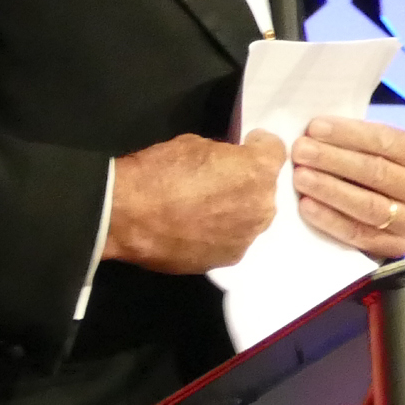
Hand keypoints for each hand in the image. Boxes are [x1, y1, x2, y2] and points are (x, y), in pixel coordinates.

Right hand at [104, 131, 286, 272]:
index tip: (245, 145)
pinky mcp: (228, 259)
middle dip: (248, 182)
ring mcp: (246, 238)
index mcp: (258, 171)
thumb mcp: (196, 144)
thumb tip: (227, 164)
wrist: (128, 215)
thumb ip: (223, 156)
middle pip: (265, 189)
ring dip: (236, 210)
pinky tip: (196, 227)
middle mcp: (262, 207)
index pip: (275, 151)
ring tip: (205, 208)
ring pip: (250, 218)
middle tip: (220, 180)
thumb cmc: (160, 171)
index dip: (258, 145)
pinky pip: (232, 240)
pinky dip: (220, 233)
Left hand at [291, 117, 404, 261]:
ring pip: (368, 205)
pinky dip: (330, 220)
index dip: (349, 134)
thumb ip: (359, 140)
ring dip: (330, 189)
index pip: (387, 141)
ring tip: (300, 177)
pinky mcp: (398, 248)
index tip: (315, 128)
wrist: (399, 215)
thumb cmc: (384, 171)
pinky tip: (307, 206)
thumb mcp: (385, 150)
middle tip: (300, 151)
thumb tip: (315, 131)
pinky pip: (359, 234)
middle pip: (377, 172)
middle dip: (333, 159)